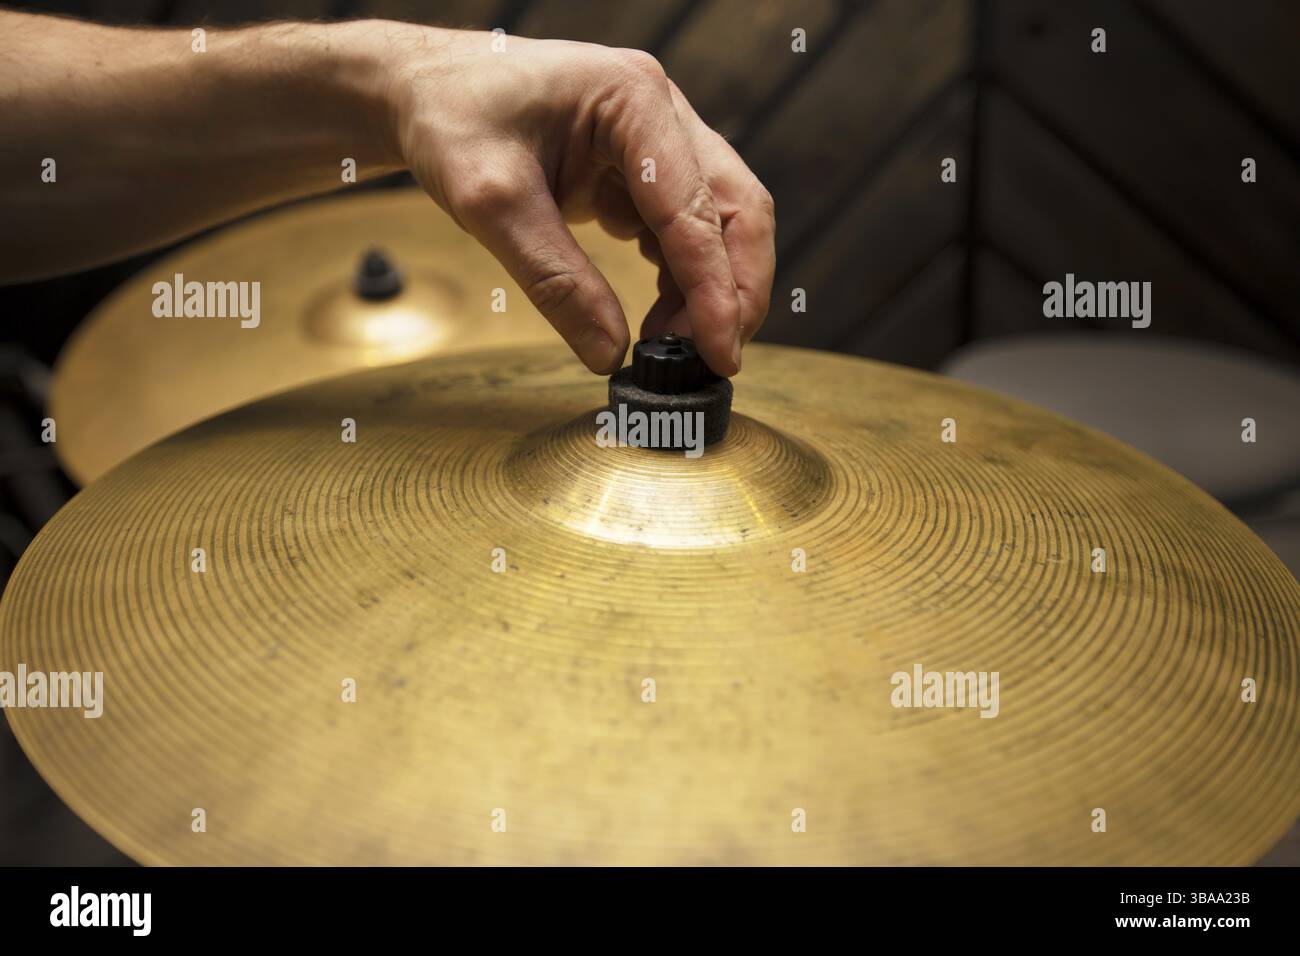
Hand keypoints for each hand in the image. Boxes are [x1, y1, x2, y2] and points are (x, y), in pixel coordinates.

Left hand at [374, 26, 775, 375]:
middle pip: (735, 209)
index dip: (716, 288)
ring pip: (718, 222)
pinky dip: (682, 278)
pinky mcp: (641, 168)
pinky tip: (659, 318)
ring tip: (673, 346)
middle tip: (714, 360)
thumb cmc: (450, 120)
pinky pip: (682, 229)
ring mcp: (657, 137)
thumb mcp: (491, 205)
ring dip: (710, 289)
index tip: (721, 354)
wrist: (420, 92)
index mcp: (633, 99)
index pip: (696, 207)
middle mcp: (660, 111)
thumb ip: (555, 281)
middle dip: (734, 290)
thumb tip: (611, 354)